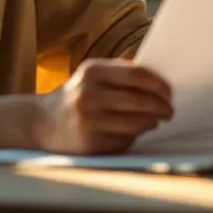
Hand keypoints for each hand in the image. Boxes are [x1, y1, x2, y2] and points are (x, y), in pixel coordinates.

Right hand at [34, 59, 173, 154]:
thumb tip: (159, 73)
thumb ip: (121, 70)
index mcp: (92, 71)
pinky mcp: (90, 142)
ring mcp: (88, 120)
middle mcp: (88, 94)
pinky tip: (133, 131)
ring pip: (136, 123)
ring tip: (154, 121)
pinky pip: (124, 139)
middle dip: (161, 106)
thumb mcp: (92, 76)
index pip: (137, 75)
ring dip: (151, 123)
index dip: (159, 85)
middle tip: (170, 111)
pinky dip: (134, 136)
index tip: (170, 92)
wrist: (42, 123)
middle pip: (139, 100)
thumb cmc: (76, 96)